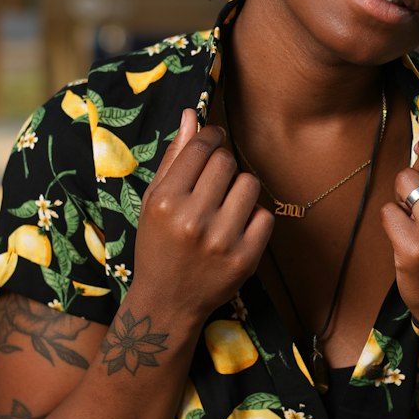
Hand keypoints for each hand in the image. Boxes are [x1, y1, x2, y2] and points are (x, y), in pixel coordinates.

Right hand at [130, 109, 272, 324]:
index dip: (212, 136)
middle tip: (215, 180)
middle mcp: (193, 220)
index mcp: (166, 201)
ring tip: (225, 205)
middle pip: (227, 161)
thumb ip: (175, 157)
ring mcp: (222, 241)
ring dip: (240, 188)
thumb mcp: (154, 201)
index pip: (201, 148)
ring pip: (250, 184)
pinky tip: (236, 228)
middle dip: (223, 163)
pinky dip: (253, 217)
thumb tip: (192, 115)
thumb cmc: (157, 245)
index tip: (214, 139)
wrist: (167, 302)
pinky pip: (265, 215)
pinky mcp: (246, 259)